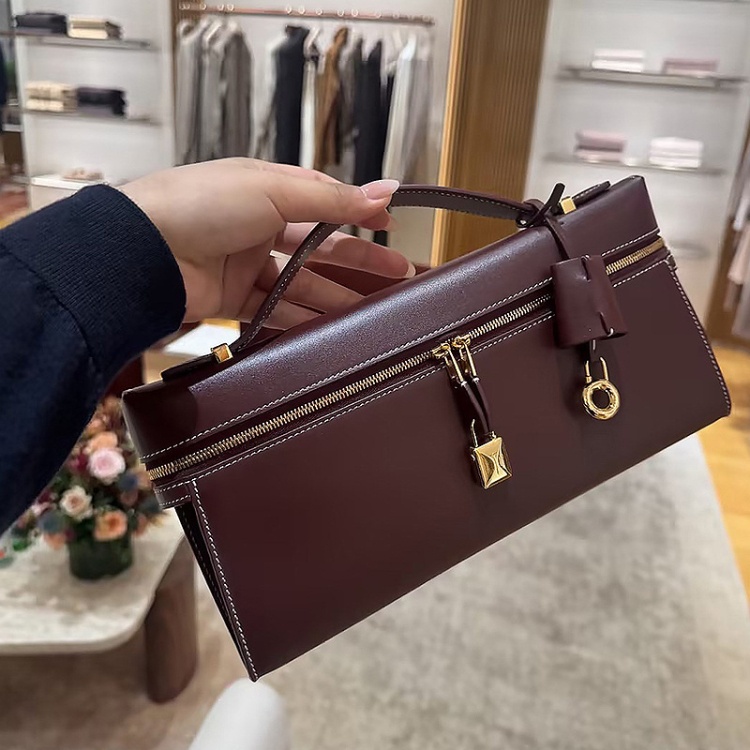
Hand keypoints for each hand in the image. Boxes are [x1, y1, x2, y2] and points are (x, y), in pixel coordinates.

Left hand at [120, 159, 409, 328]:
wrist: (142, 251)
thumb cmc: (199, 204)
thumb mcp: (274, 190)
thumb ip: (332, 199)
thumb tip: (385, 191)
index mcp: (267, 190)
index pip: (324, 202)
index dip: (359, 213)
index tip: (391, 227)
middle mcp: (258, 226)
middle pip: (320, 248)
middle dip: (359, 262)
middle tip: (398, 276)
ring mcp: (245, 265)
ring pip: (301, 284)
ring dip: (336, 297)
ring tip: (372, 312)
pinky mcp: (232, 300)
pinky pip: (275, 312)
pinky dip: (301, 321)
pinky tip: (329, 330)